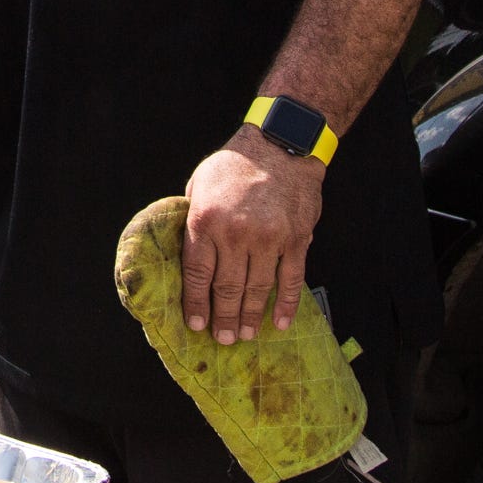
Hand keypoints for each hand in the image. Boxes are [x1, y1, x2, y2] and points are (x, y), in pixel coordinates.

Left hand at [180, 127, 323, 344]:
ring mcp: (268, 237)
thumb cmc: (235, 164)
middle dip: (222, 318)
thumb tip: (186, 253)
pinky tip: (279, 322)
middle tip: (222, 339)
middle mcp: (235, 232)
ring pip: (256, 289)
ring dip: (249, 316)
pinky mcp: (296, 239)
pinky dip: (285, 304)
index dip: (195, 302)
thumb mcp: (200, 184)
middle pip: (226, 287)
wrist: (280, 144)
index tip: (195, 324)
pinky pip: (290, 279)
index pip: (196, 273)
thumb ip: (193, 219)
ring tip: (244, 334)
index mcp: (206, 220)